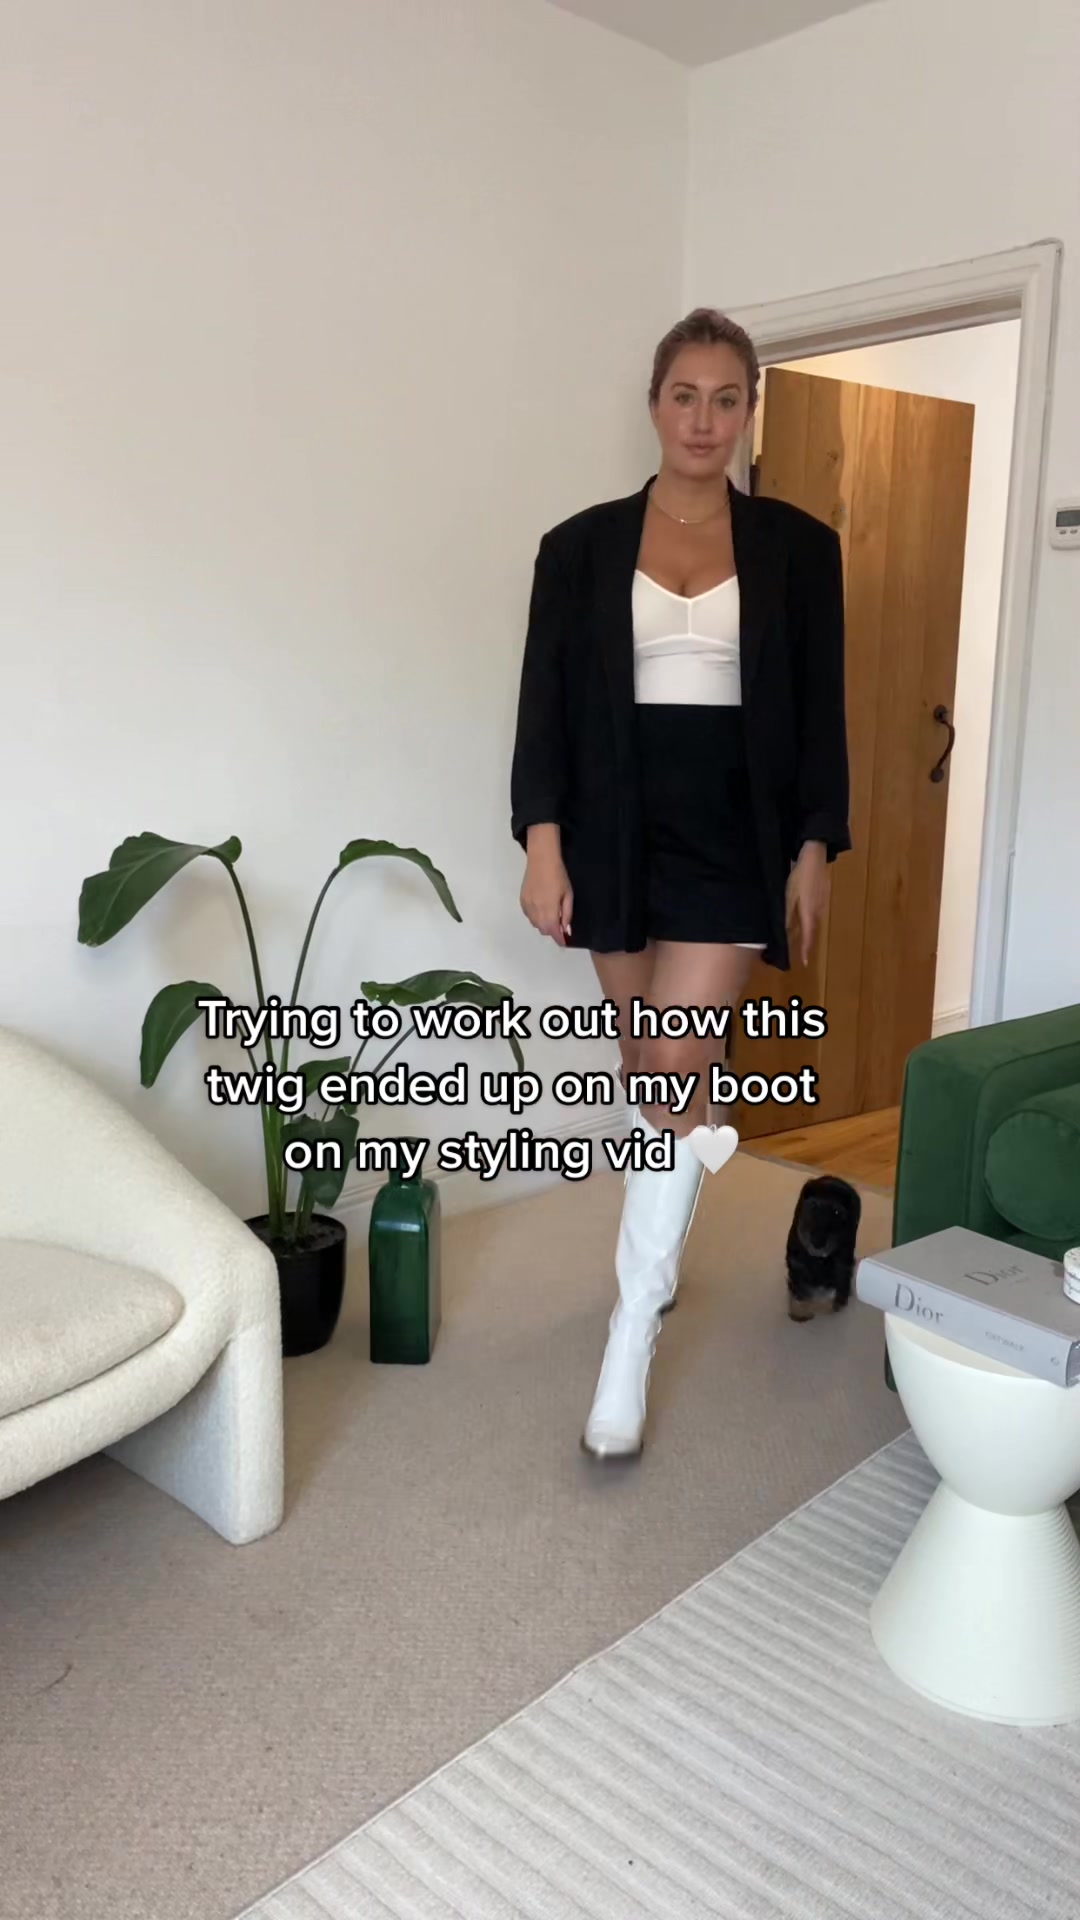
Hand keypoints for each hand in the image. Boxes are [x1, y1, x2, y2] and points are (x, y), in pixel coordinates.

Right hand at [520, 852, 572, 945]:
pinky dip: (536, 917)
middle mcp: (536, 911)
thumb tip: (566, 930)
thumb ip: (566, 914)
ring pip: (535, 924)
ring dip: (544, 924)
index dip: (558, 939)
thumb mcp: (568, 895)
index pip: (553, 931)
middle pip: (543, 930)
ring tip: (551, 914)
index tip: (563, 943)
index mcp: (549, 910)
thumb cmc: (559, 876)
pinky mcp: (522, 901)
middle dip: (552, 931)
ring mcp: (527, 906)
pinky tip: (541, 908)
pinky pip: (529, 916)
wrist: (541, 860)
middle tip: (560, 924)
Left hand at [785, 841, 828, 967]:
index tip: (804, 962)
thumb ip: (787, 915)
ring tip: (798, 940)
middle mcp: (817, 911)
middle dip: (805, 942)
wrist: (815, 857)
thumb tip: (785, 933)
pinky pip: (814, 914)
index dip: (805, 949)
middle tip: (800, 953)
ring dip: (806, 931)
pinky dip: (807, 921)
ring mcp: (821, 903)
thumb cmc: (800, 876)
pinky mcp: (821, 896)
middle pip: (811, 930)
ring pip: (812, 922)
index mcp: (809, 912)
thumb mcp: (789, 896)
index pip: (808, 936)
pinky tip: (802, 920)